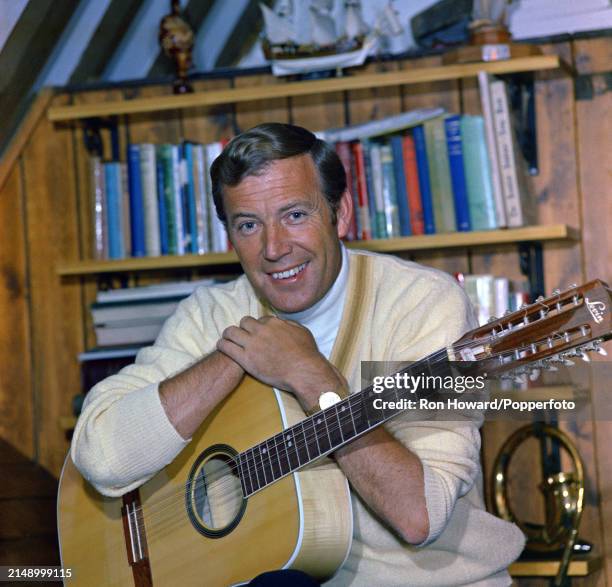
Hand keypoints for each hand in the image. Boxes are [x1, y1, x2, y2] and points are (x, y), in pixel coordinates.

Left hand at [216, 316, 344, 408]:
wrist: (303, 371)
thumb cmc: (306, 354)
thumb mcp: (302, 331)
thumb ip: (289, 324)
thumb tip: (282, 323)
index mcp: (274, 323)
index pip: (259, 319)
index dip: (258, 327)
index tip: (258, 334)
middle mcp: (261, 330)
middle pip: (243, 322)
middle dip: (243, 328)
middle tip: (242, 336)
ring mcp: (252, 344)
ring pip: (231, 331)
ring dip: (229, 334)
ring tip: (228, 340)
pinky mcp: (245, 359)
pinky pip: (226, 347)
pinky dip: (222, 345)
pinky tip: (222, 347)